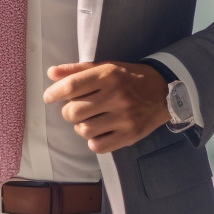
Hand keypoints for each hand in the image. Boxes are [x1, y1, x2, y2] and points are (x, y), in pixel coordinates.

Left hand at [42, 61, 169, 153]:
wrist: (164, 91)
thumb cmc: (128, 77)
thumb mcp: (105, 67)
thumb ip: (77, 70)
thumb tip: (51, 73)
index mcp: (108, 75)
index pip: (72, 86)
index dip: (54, 93)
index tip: (49, 97)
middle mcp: (116, 96)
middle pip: (74, 111)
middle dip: (68, 112)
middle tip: (75, 109)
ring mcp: (125, 117)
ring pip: (84, 130)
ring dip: (80, 127)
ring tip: (88, 120)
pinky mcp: (131, 135)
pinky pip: (99, 146)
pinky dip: (93, 141)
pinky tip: (98, 132)